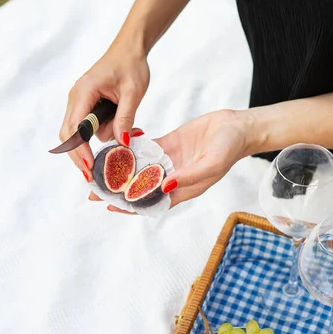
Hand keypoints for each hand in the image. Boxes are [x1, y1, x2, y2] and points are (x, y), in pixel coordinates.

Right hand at [59, 45, 149, 181]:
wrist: (130, 50)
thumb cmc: (132, 66)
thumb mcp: (133, 93)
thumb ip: (126, 118)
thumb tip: (122, 144)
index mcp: (84, 92)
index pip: (75, 128)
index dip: (80, 151)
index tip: (89, 168)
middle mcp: (76, 97)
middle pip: (68, 134)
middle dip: (78, 156)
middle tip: (91, 177)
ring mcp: (78, 101)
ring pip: (78, 132)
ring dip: (95, 143)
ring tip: (119, 145)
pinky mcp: (85, 104)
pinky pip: (87, 126)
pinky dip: (100, 134)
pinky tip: (118, 133)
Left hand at [96, 109, 250, 213]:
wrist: (237, 126)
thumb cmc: (229, 149)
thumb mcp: (211, 165)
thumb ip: (188, 177)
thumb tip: (163, 187)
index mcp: (184, 188)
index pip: (153, 202)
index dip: (132, 206)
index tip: (112, 206)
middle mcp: (174, 177)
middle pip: (141, 187)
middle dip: (119, 190)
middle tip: (95, 190)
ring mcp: (170, 161)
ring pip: (140, 168)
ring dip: (121, 170)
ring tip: (99, 170)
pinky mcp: (170, 144)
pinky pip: (147, 149)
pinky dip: (131, 149)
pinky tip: (115, 147)